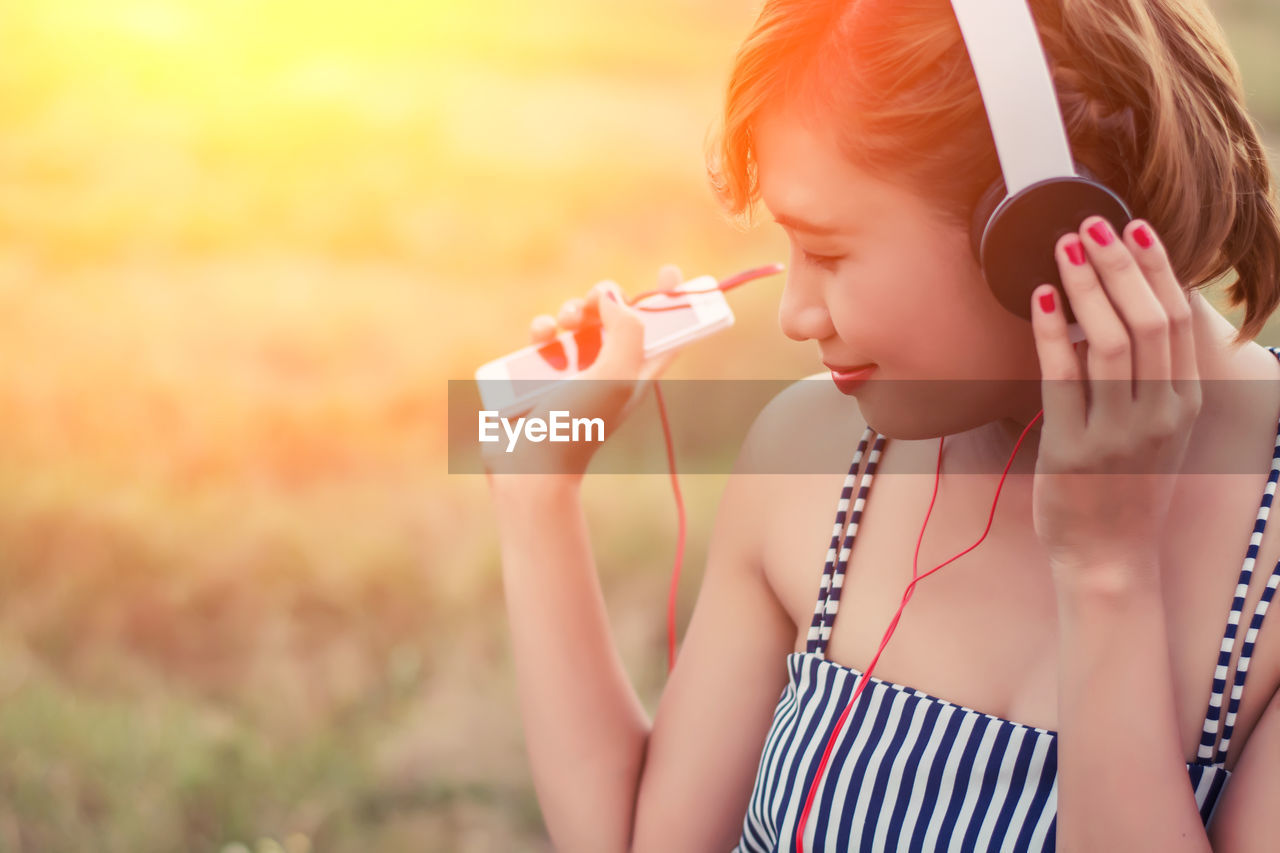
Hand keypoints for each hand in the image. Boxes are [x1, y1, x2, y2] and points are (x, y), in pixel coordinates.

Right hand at [481, 264, 683, 484]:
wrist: (530, 463)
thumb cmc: (579, 426)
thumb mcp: (616, 375)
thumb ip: (626, 329)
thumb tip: (612, 295)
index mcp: (639, 373)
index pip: (668, 332)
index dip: (674, 302)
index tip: (669, 271)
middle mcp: (610, 369)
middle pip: (617, 317)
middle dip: (606, 299)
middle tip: (594, 303)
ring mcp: (575, 370)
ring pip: (579, 321)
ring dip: (572, 311)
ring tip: (565, 323)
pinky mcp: (541, 372)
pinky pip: (545, 337)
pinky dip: (542, 328)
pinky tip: (541, 335)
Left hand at [1028, 216, 1201, 582]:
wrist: (1111, 557)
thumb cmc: (1129, 485)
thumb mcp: (1158, 428)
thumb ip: (1152, 376)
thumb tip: (1133, 307)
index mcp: (1184, 404)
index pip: (1179, 321)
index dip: (1157, 270)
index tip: (1134, 229)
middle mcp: (1159, 415)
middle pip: (1147, 322)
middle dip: (1119, 267)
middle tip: (1091, 224)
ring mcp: (1117, 433)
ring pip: (1109, 344)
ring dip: (1086, 287)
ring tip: (1064, 247)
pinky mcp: (1071, 449)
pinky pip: (1061, 378)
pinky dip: (1051, 333)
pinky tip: (1040, 298)